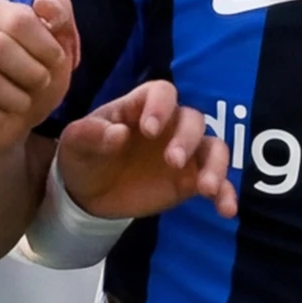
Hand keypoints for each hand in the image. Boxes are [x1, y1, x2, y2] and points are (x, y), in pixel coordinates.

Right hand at [0, 0, 86, 157]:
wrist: (8, 121)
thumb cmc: (32, 77)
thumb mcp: (58, 47)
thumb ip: (60, 17)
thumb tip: (44, 2)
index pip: (18, 19)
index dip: (45, 45)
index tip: (57, 60)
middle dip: (31, 73)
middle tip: (42, 83)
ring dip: (16, 98)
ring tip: (23, 102)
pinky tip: (4, 115)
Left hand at [56, 78, 236, 221]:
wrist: (88, 193)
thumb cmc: (84, 156)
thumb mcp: (75, 143)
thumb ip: (92, 134)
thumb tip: (119, 134)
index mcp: (140, 107)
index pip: (162, 92)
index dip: (160, 106)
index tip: (149, 130)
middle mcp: (169, 125)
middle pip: (193, 119)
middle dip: (187, 138)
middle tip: (172, 161)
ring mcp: (184, 152)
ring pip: (213, 147)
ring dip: (216, 164)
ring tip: (206, 188)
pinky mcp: (190, 180)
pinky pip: (217, 182)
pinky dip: (225, 193)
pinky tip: (226, 210)